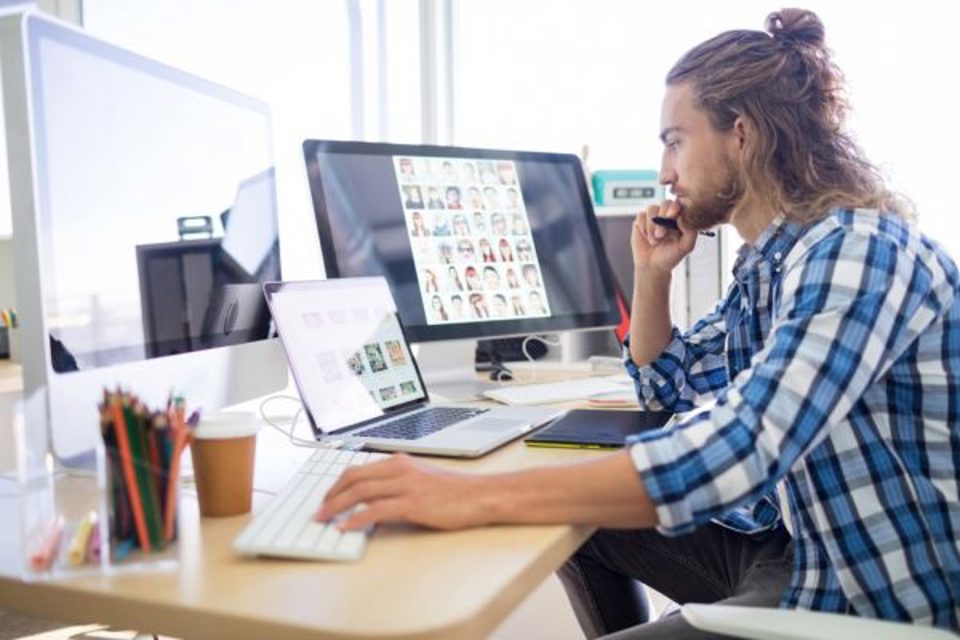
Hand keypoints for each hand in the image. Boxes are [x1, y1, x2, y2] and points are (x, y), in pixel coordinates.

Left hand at [315, 453, 492, 530]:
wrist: (479, 496)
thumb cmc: (454, 491)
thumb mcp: (421, 478)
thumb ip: (397, 483)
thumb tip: (374, 499)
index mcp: (400, 461)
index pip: (359, 469)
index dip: (337, 484)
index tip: (327, 497)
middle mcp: (400, 469)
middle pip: (354, 477)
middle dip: (331, 495)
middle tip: (319, 510)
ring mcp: (406, 485)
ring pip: (360, 492)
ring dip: (337, 506)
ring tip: (324, 519)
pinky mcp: (413, 503)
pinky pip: (376, 510)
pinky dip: (356, 519)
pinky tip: (346, 527)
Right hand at [631, 200, 697, 274]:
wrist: (653, 266)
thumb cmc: (671, 256)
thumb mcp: (686, 246)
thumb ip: (690, 231)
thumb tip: (682, 217)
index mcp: (679, 218)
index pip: (680, 204)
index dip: (675, 207)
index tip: (672, 216)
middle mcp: (667, 214)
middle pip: (665, 203)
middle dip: (662, 218)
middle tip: (661, 235)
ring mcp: (653, 217)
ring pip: (651, 208)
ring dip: (652, 226)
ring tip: (654, 241)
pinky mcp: (641, 221)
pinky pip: (641, 215)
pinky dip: (644, 227)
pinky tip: (647, 237)